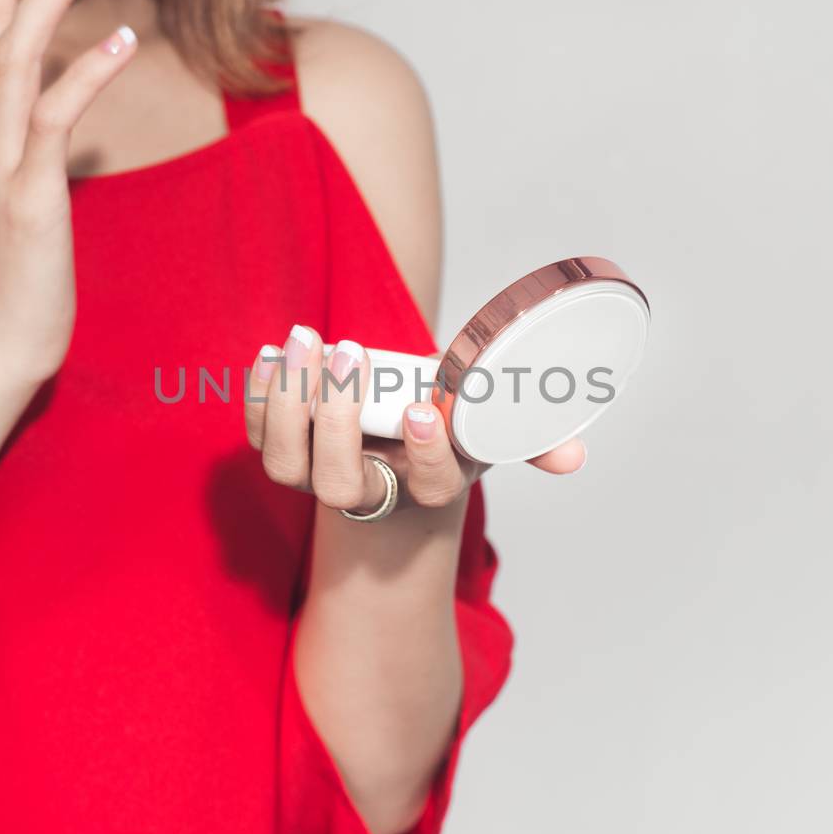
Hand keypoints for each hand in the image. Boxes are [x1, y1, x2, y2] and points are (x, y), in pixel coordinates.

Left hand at [244, 324, 586, 516]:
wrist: (394, 442)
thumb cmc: (447, 427)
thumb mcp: (492, 430)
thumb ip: (533, 439)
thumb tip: (574, 456)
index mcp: (426, 488)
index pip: (429, 487)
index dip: (426, 454)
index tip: (425, 409)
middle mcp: (367, 492)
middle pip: (339, 483)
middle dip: (338, 420)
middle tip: (349, 355)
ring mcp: (317, 474)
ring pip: (287, 463)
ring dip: (290, 404)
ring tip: (306, 341)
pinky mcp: (283, 449)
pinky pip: (258, 433)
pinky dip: (260, 394)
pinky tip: (273, 352)